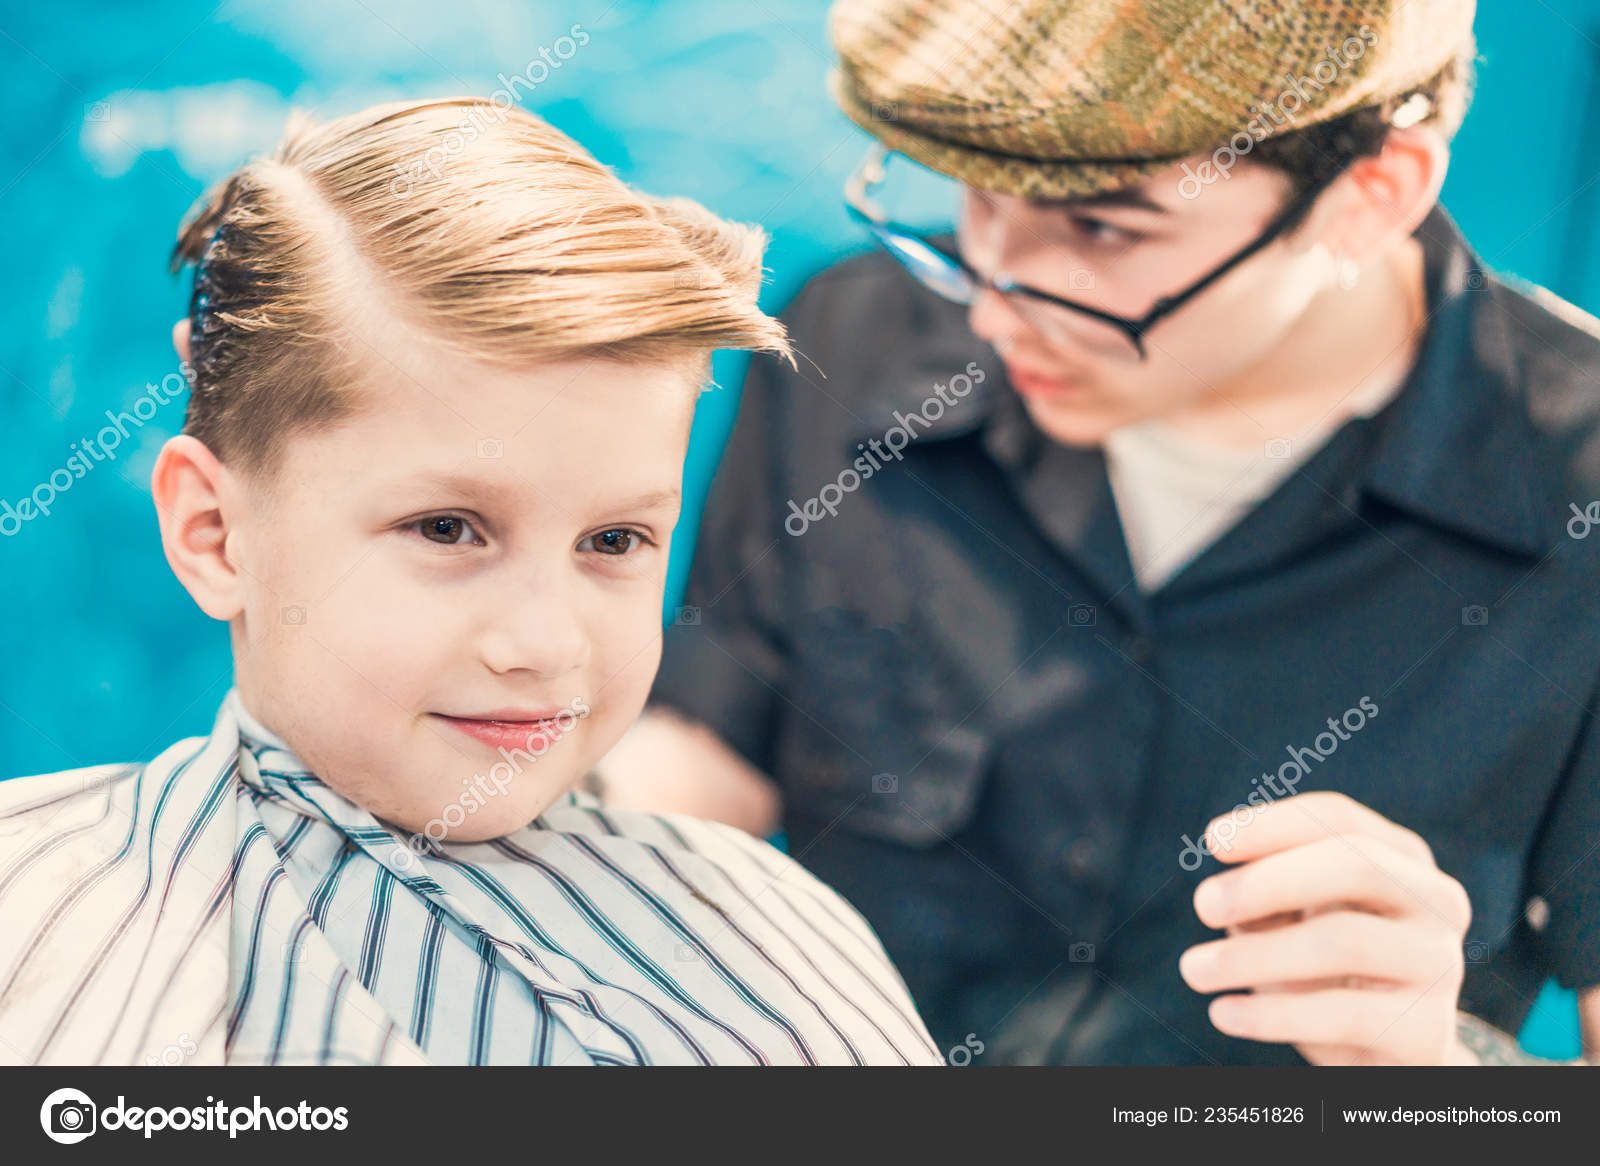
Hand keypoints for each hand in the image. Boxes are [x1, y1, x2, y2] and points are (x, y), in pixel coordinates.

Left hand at [1177, 791, 1475, 1064]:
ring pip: (1343, 941)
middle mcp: (1435, 901)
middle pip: (1356, 865)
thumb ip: (1265, 893)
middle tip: (1204, 905)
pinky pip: (1342, 1015)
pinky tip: (1224, 1013)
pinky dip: (1272, 1015)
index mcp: (1402, 857)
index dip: (1274, 824)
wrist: (1382, 1054)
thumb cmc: (1322, 969)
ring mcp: (1440, 964)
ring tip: (1194, 968)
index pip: (1339, 819)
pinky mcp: (1426, 1030)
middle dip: (1268, 881)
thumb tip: (1225, 890)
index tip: (1212, 841)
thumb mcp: (1292, 919)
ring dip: (1253, 955)